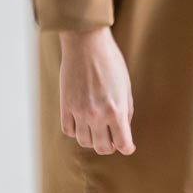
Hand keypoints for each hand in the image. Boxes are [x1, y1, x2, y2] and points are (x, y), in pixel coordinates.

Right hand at [58, 27, 135, 154]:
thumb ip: (125, 110)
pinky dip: (75, 130)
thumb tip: (124, 129)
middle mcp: (97, 115)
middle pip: (102, 148)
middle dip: (109, 146)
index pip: (123, 144)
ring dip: (92, 139)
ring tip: (95, 128)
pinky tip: (81, 121)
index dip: (127, 147)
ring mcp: (79, 112)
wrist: (86, 44)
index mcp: (116, 110)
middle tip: (111, 138)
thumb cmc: (110, 62)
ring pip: (84, 142)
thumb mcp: (125, 87)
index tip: (127, 145)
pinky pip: (68, 130)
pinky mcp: (65, 106)